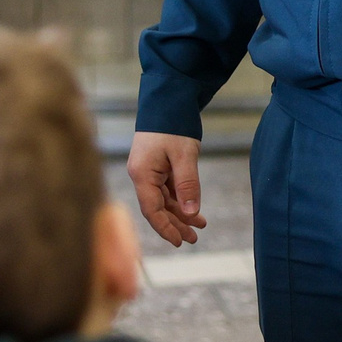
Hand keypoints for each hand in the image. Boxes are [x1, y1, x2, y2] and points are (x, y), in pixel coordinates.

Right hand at [127, 132, 205, 247]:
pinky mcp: (156, 166)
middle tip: (194, 239)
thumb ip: (188, 185)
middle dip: (176, 224)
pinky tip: (194, 209)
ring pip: (164, 200)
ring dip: (181, 213)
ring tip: (200, 227)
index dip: (166, 228)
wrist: (168, 98)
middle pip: (157, 208)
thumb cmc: (173, 125)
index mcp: (142, 174)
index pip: (152, 210)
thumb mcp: (184, 155)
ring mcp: (148, 170)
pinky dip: (181, 199)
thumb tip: (192, 213)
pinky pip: (167, 189)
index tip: (179, 242)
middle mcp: (141, 175)